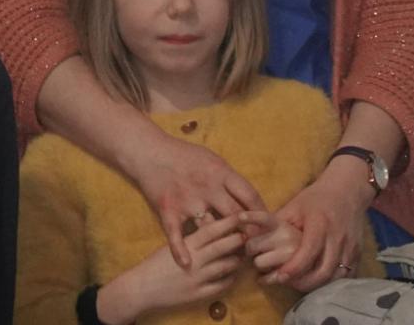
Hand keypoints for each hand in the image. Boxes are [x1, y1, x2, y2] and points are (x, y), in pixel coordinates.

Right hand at [97, 213, 246, 323]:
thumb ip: (191, 239)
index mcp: (185, 245)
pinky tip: (234, 273)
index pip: (210, 230)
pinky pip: (222, 285)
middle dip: (237, 240)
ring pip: (225, 266)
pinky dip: (230, 278)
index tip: (241, 217)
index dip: (227, 223)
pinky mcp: (200, 294)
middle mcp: (194, 260)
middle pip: (221, 247)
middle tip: (250, 234)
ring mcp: (198, 278)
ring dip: (237, 260)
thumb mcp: (170, 246)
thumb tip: (210, 228)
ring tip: (245, 254)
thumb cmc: (155, 263)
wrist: (142, 287)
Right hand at [123, 132, 262, 267]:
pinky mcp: (169, 209)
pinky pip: (176, 234)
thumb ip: (229, 178)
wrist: (147, 150)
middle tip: (256, 247)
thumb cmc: (182, 154)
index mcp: (220, 173)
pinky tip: (187, 263)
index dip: (261, 213)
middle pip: (236, 215)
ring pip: (211, 228)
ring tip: (232, 259)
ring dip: (222, 244)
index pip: (250, 196)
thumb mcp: (211, 158)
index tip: (267, 226)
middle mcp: (207, 187)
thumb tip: (248, 196)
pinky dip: (180, 250)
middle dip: (249, 232)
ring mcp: (187, 200)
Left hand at [238, 209, 301, 275]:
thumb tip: (240, 223)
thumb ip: (264, 226)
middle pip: (251, 245)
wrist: (320, 253)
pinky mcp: (296, 271)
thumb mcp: (282, 226)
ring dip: (260, 264)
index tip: (240, 216)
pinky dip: (265, 279)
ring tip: (268, 262)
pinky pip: (270, 278)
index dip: (252, 216)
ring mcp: (292, 254)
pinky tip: (265, 277)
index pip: (264, 218)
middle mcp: (286, 237)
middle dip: (251, 250)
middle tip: (258, 251)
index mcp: (280, 224)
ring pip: (258, 263)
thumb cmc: (295, 239)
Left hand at [268, 160, 372, 289]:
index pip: (308, 250)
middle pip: (323, 269)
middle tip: (284, 282)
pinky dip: (330, 283)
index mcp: (319, 224)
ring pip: (335, 276)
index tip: (280, 276)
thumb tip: (252, 236)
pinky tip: (315, 283)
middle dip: (303, 281)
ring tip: (295, 285)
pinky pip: (346, 276)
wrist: (346, 192)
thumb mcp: (293, 206)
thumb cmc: (315, 199)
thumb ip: (275, 222)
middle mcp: (337, 237)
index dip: (295, 266)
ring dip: (315, 285)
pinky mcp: (357, 254)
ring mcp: (349, 247)